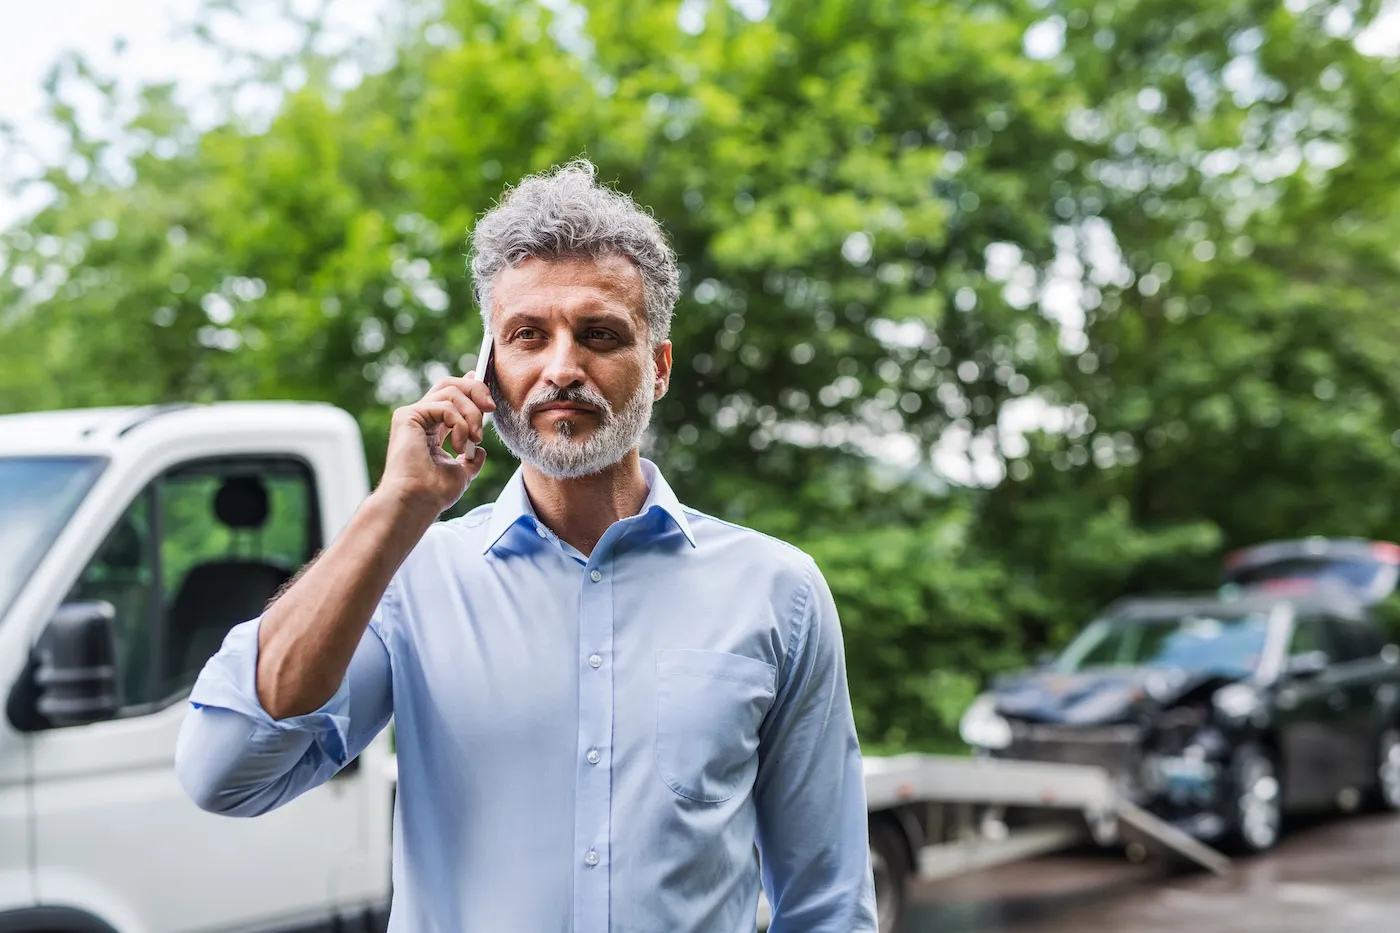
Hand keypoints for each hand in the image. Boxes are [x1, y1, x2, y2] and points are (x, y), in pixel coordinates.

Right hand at [376, 372, 496, 515]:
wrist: (418, 502)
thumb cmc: (435, 492)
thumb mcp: (462, 472)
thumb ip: (471, 459)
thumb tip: (481, 451)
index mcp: (431, 427)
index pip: (450, 395)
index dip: (470, 385)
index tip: (488, 393)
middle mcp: (420, 417)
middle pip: (450, 384)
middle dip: (476, 390)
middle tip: (491, 408)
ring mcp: (412, 415)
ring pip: (451, 391)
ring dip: (471, 414)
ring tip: (474, 439)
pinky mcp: (408, 416)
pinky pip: (445, 406)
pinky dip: (460, 424)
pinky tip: (459, 446)